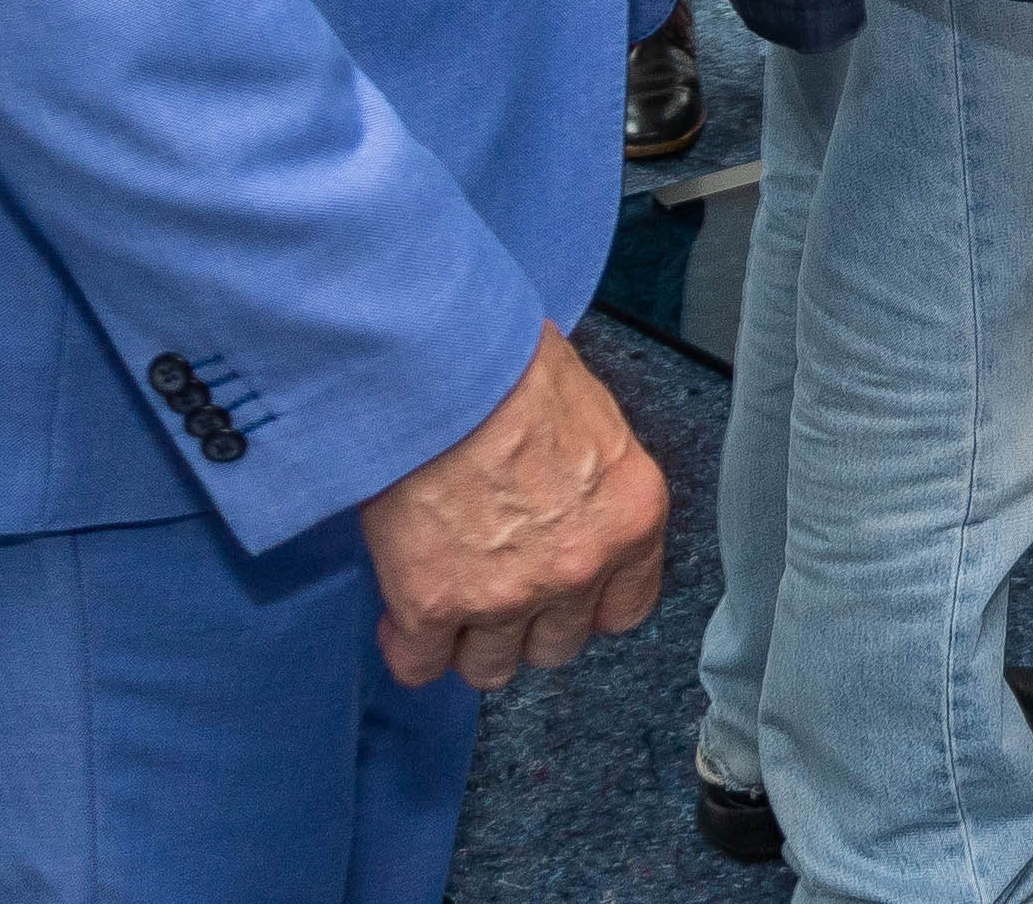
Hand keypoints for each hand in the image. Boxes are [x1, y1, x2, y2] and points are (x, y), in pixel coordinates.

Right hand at [359, 324, 666, 691]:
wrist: (442, 364)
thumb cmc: (511, 367)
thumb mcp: (590, 417)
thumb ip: (590, 484)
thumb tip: (566, 494)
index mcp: (630, 518)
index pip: (624, 610)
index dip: (584, 605)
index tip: (559, 593)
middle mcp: (579, 568)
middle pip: (557, 646)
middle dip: (526, 623)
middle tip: (496, 585)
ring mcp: (508, 594)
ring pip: (492, 667)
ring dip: (469, 641)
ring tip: (448, 600)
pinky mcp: (435, 604)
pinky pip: (421, 664)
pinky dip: (409, 647)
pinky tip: (402, 617)